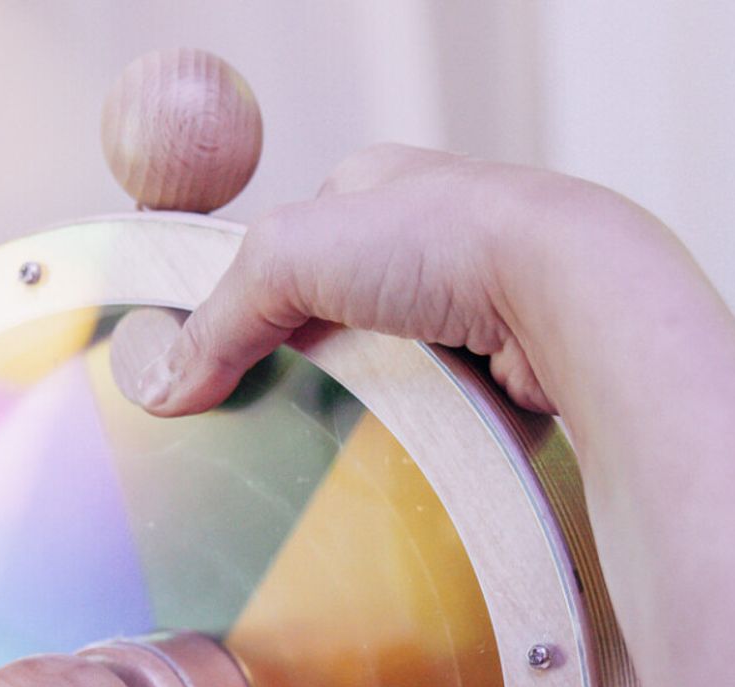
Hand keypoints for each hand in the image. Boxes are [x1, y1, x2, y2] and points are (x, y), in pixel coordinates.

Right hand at [129, 145, 662, 421]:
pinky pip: (443, 405)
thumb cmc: (446, 241)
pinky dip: (421, 428)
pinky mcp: (508, 362)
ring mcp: (476, 301)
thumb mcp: (295, 254)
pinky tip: (406, 449)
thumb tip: (166, 385)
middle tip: (280, 415)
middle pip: (343, 314)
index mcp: (378, 188)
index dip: (255, 305)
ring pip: (396, 365)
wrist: (567, 294)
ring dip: (371, 400)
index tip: (224, 367)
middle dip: (315, 361)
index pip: (293, 248)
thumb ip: (225, 316)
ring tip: (342, 442)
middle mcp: (432, 238)